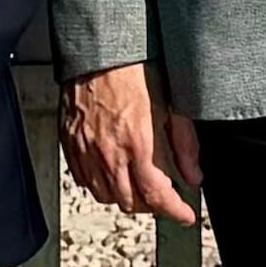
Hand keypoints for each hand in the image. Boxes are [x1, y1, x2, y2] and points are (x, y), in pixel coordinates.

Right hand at [62, 62, 201, 224]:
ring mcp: (86, 151)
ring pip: (105, 195)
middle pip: (130, 202)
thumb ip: (184, 146)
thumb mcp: (171, 106)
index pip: (157, 196)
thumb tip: (194, 174)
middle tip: (165, 195)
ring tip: (139, 185)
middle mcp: (109, 154)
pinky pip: (84, 180)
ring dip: (126, 197)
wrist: (99, 50)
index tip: (185, 215)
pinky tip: (113, 172)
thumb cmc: (135, 70)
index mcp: (138, 146)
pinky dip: (101, 184)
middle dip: (151, 205)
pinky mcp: (71, 144)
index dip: (175, 211)